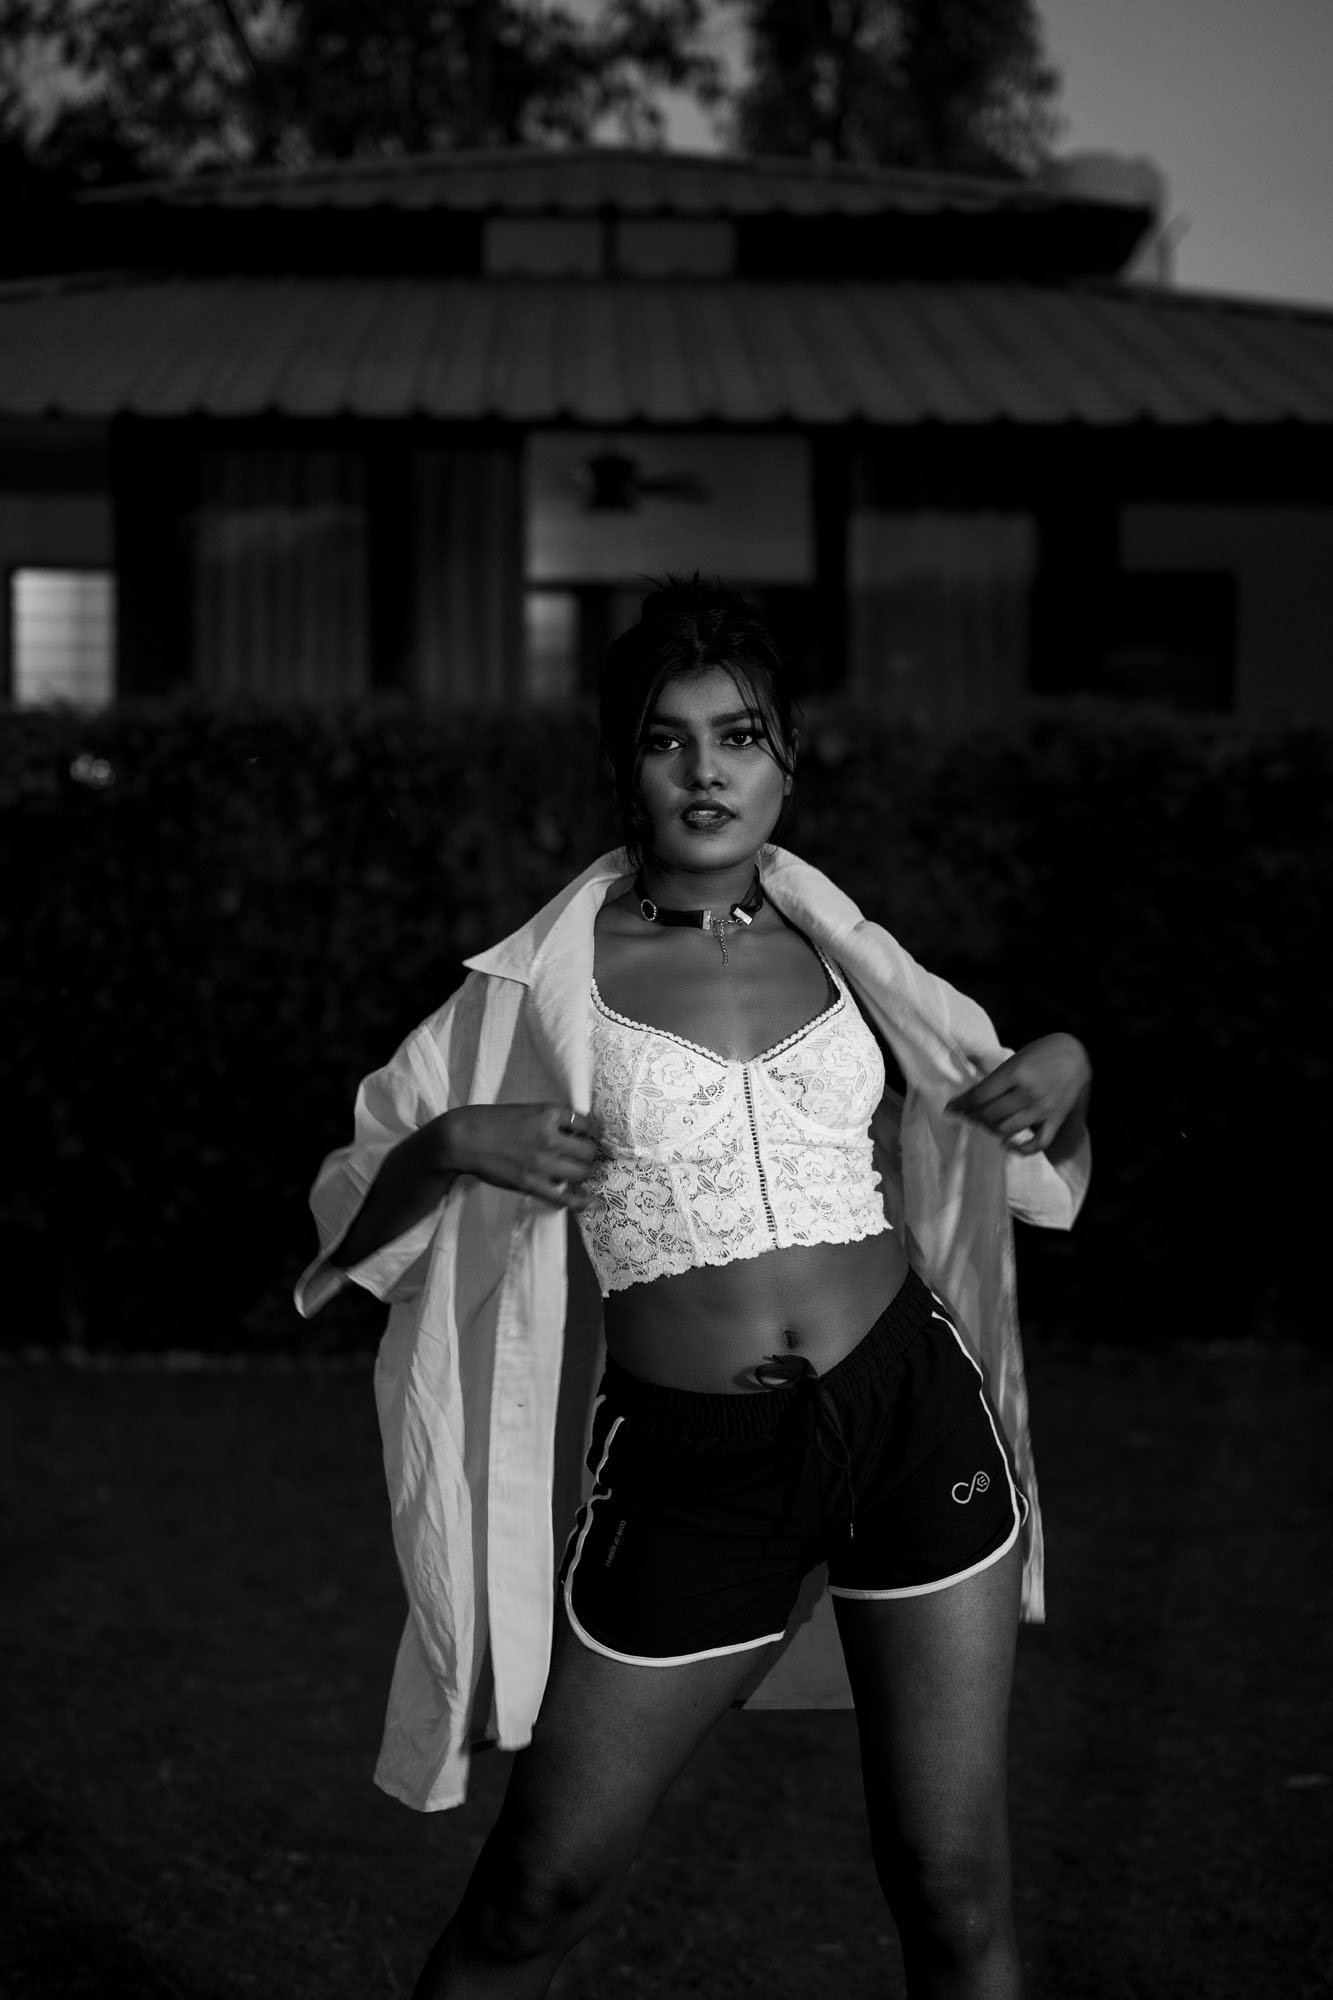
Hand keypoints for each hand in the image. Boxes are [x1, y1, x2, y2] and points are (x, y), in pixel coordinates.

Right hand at [443, 1102, 604, 1210]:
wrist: (463, 1139)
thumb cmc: (492, 1122)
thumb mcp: (527, 1110)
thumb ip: (551, 1120)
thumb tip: (575, 1135)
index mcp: (549, 1114)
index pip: (588, 1124)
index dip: (592, 1134)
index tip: (590, 1139)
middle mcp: (549, 1137)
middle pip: (589, 1152)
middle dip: (588, 1156)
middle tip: (581, 1158)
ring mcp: (541, 1162)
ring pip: (581, 1173)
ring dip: (582, 1174)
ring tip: (575, 1173)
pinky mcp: (531, 1183)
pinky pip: (564, 1198)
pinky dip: (578, 1201)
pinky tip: (586, 1201)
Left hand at [946, 1035, 1090, 1155]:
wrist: (1076, 1055)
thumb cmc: (1041, 1054)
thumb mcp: (1015, 1058)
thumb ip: (995, 1078)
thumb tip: (968, 1097)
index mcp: (1016, 1072)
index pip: (980, 1096)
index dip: (962, 1104)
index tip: (951, 1108)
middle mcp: (1028, 1092)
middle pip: (990, 1114)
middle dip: (973, 1116)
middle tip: (967, 1115)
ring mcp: (1043, 1108)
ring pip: (1007, 1130)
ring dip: (991, 1130)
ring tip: (985, 1124)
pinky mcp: (1056, 1119)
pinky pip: (1038, 1143)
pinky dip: (1021, 1149)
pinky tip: (1008, 1144)